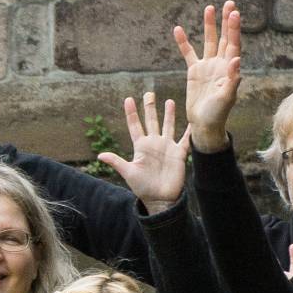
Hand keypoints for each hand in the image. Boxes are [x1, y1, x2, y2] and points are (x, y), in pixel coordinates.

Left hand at [98, 90, 187, 210]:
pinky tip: (192, 121)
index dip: (131, 113)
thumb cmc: (143, 187)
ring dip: (169, 114)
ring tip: (169, 100)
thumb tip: (100, 156)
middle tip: (148, 93)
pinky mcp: (179, 153)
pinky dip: (189, 131)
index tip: (128, 99)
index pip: (135, 125)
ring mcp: (167, 147)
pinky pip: (185, 139)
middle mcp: (154, 144)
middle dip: (150, 107)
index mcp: (141, 147)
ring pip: (168, 126)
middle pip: (151, 121)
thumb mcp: (129, 173)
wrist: (160, 199)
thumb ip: (116, 162)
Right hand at [173, 3, 243, 152]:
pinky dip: (183, 42)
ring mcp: (208, 66)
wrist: (204, 124)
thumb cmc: (218, 114)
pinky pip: (188, 53)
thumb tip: (236, 60)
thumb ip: (232, 79)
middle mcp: (221, 64)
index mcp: (230, 69)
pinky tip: (178, 29)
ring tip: (209, 8)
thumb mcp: (227, 97)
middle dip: (226, 21)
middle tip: (229, 3)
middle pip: (225, 38)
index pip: (233, 44)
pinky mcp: (195, 71)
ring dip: (209, 26)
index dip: (233, 29)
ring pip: (209, 41)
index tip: (234, 13)